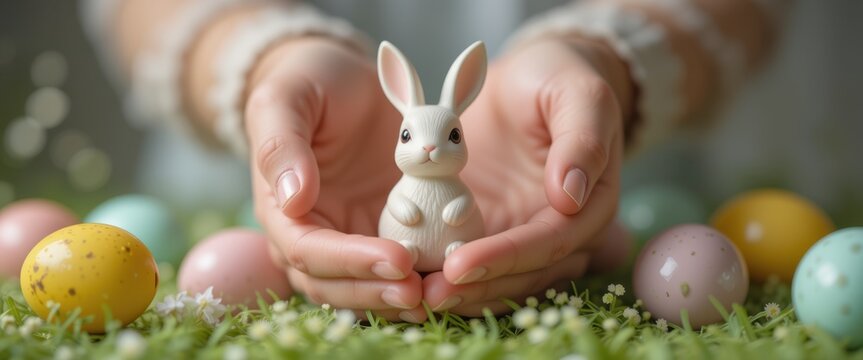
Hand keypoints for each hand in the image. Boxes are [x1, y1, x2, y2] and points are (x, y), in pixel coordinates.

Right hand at [245, 37, 426, 322]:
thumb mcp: (288, 98)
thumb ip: (281, 144)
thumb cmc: (310, 81)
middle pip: (332, 284)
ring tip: (433, 297)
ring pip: (361, 288)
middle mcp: (311, 232)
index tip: (396, 259)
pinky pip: (392, 272)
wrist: (346, 81)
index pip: (307, 251)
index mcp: (281, 207)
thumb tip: (292, 200)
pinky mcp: (380, 234)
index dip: (350, 261)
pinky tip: (444, 284)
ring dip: (393, 299)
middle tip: (419, 292)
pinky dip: (413, 283)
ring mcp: (346, 238)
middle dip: (373, 291)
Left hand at [423, 38, 632, 315]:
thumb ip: (582, 139)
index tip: (461, 265)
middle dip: (481, 288)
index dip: (507, 257)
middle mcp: (561, 228)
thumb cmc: (555, 78)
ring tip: (420, 299)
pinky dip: (452, 279)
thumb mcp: (577, 93)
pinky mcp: (494, 231)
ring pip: (503, 280)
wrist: (528, 79)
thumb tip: (570, 197)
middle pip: (526, 273)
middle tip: (431, 296)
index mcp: (590, 201)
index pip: (551, 241)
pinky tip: (417, 283)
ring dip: (465, 294)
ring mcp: (526, 233)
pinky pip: (477, 264)